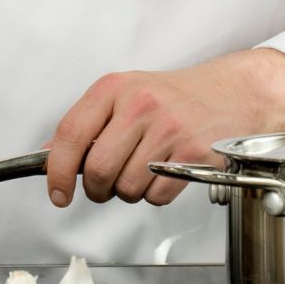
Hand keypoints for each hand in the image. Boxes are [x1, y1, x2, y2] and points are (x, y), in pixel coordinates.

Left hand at [44, 49, 284, 207]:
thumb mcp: (126, 94)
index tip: (57, 191)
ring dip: (131, 191)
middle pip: (97, 170)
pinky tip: (167, 171)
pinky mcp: (192, 152)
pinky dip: (156, 194)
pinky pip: (156, 195)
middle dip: (98, 189)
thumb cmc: (177, 96)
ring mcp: (168, 128)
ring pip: (127, 188)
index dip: (57, 170)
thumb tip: (50, 156)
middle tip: (107, 185)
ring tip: (146, 169)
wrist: (234, 92)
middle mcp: (139, 105)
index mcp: (115, 88)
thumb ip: (88, 123)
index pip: (70, 133)